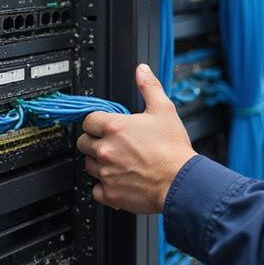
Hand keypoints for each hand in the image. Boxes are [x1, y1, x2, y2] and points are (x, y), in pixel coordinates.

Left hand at [76, 64, 196, 213]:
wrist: (181, 182)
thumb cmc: (173, 149)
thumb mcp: (164, 110)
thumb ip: (149, 87)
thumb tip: (142, 71)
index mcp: (115, 127)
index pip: (88, 120)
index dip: (97, 122)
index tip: (105, 126)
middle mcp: (106, 150)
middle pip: (83, 142)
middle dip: (95, 141)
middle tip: (112, 143)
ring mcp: (106, 173)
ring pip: (88, 165)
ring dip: (99, 162)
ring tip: (118, 160)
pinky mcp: (110, 193)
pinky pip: (95, 189)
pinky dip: (104, 186)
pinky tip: (118, 179)